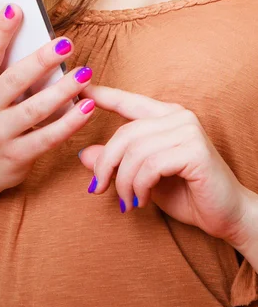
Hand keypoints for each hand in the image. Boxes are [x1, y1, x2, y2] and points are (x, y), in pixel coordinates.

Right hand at [0, 4, 95, 199]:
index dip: (0, 31)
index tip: (16, 8)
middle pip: (15, 80)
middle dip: (41, 60)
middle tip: (66, 43)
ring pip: (35, 109)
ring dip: (62, 91)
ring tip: (84, 73)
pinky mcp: (17, 156)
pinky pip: (47, 137)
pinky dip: (69, 122)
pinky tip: (87, 107)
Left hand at [78, 84, 252, 247]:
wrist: (226, 217)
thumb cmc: (186, 194)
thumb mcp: (141, 177)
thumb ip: (117, 162)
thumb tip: (83, 153)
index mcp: (166, 116)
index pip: (128, 101)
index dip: (103, 95)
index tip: (80, 90)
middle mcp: (178, 117)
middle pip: (125, 133)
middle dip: (106, 164)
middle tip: (98, 188)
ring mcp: (188, 131)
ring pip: (135, 151)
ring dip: (124, 182)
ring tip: (127, 201)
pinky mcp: (194, 150)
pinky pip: (150, 165)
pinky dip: (140, 186)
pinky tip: (142, 200)